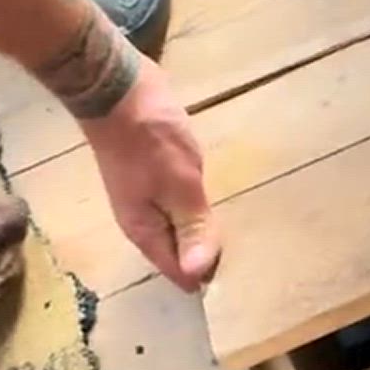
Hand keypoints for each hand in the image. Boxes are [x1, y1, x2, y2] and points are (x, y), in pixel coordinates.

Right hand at [83, 58, 220, 292]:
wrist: (117, 91)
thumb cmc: (150, 140)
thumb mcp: (179, 187)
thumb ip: (192, 228)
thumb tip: (197, 278)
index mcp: (145, 233)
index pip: (180, 273)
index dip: (209, 276)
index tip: (243, 276)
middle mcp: (142, 223)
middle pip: (180, 253)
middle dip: (208, 256)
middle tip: (252, 257)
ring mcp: (146, 199)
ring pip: (180, 228)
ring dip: (204, 231)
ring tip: (243, 234)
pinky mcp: (153, 177)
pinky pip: (179, 205)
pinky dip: (198, 207)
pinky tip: (218, 201)